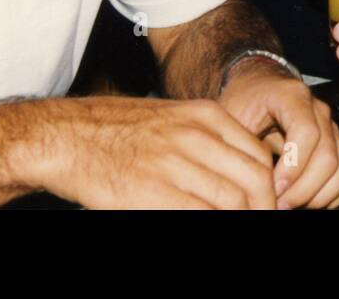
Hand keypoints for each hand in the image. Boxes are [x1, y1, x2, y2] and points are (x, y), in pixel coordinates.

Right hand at [43, 96, 277, 208]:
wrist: (67, 137)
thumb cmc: (121, 132)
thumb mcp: (175, 120)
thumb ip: (211, 142)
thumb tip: (244, 175)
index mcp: (206, 116)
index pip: (260, 157)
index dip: (271, 189)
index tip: (267, 206)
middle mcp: (195, 136)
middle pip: (254, 181)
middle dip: (264, 208)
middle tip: (262, 219)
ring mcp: (174, 164)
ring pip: (232, 201)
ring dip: (240, 217)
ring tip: (235, 223)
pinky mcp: (152, 193)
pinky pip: (199, 214)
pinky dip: (211, 222)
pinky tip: (204, 222)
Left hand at [219, 60, 338, 208]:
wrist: (257, 89)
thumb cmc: (241, 103)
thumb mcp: (230, 115)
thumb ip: (238, 142)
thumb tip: (245, 184)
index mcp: (292, 96)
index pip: (307, 132)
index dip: (293, 167)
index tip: (272, 188)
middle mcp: (319, 110)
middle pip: (328, 157)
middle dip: (302, 191)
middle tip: (276, 205)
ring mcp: (332, 128)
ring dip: (318, 197)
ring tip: (288, 204)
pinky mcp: (338, 145)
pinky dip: (331, 196)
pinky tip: (305, 201)